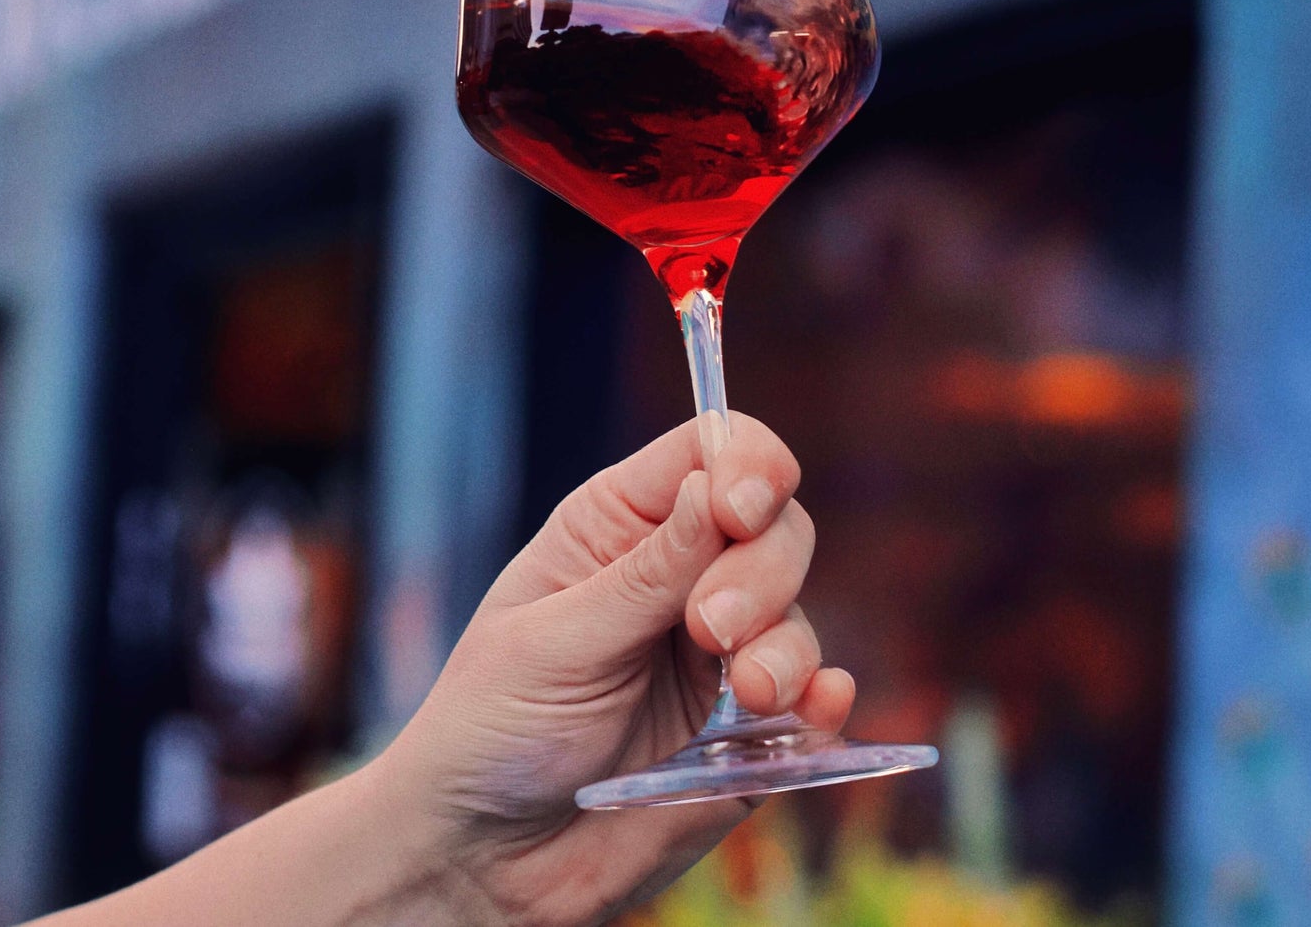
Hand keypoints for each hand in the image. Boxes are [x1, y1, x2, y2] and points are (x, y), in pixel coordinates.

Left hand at [374, 412, 853, 926]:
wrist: (484, 860)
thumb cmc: (491, 729)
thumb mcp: (556, 641)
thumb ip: (647, 573)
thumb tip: (716, 485)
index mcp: (619, 525)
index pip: (710, 450)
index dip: (746, 463)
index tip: (740, 511)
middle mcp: (679, 572)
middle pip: (773, 523)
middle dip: (762, 568)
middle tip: (711, 629)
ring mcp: (718, 650)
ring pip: (797, 608)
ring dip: (789, 643)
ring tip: (751, 695)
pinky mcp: (746, 727)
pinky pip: (812, 695)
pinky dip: (826, 697)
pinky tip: (820, 707)